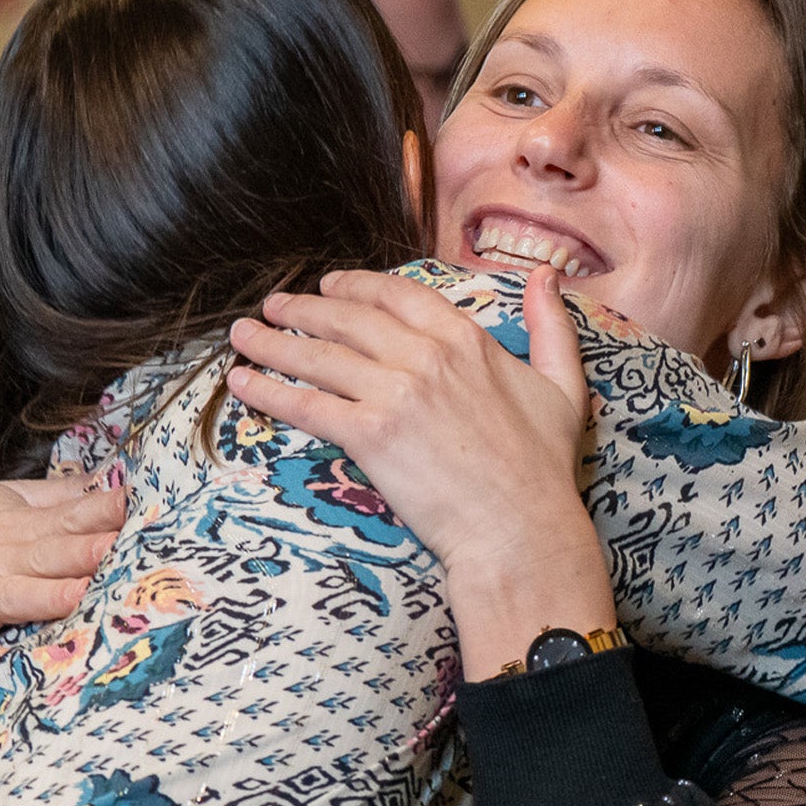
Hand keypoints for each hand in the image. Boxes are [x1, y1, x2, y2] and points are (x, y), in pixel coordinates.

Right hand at [0, 478, 124, 761]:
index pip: (62, 519)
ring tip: (81, 593)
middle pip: (45, 554)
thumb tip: (102, 483)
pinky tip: (9, 669)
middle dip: (85, 549)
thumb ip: (45, 498)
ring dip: (46, 596)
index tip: (138, 506)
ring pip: (11, 598)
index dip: (99, 515)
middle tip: (127, 544)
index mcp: (7, 529)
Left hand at [225, 267, 616, 677]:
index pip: (396, 295)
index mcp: (466, 339)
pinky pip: (307, 404)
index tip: (328, 286)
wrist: (518, 529)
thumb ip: (552, 326)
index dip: (354, 287)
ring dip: (272, 342)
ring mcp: (395, 393)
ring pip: (318, 356)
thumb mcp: (563, 386)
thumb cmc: (543, 469)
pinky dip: (269, 390)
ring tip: (243, 335)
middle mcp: (425, 356)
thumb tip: (547, 276)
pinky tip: (242, 383)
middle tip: (273, 306)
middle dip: (302, 309)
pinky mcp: (369, 435)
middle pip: (346, 319)